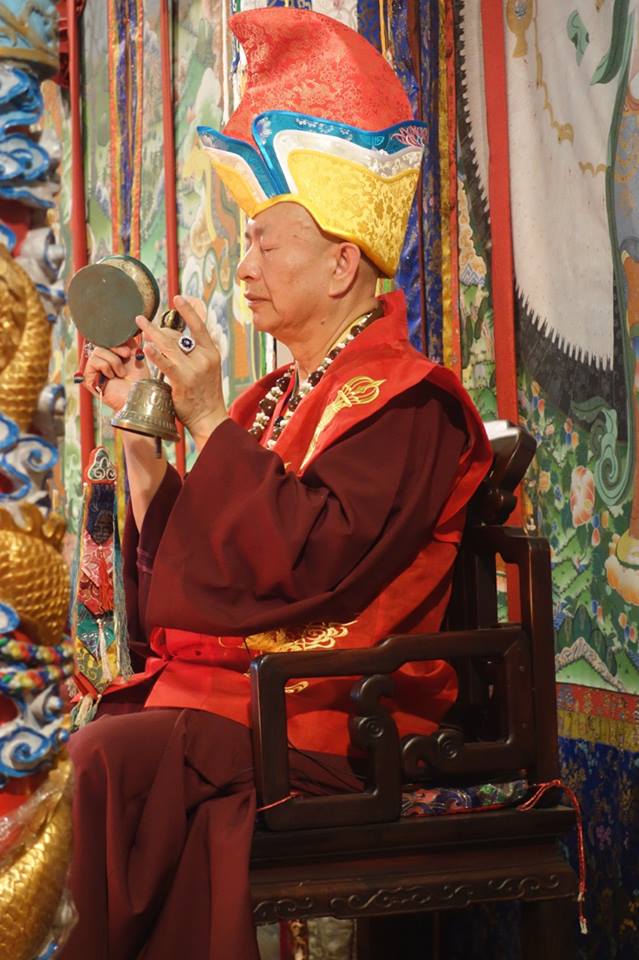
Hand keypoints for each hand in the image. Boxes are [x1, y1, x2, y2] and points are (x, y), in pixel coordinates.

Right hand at [83, 338, 148, 411]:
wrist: (138, 396)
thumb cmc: (139, 380)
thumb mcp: (135, 355)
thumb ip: (127, 341)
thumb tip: (120, 329)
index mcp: (112, 355)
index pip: (106, 339)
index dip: (117, 341)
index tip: (128, 350)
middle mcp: (101, 361)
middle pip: (101, 343)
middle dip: (117, 349)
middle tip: (126, 357)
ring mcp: (94, 369)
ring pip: (98, 351)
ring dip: (114, 362)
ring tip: (121, 373)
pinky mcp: (88, 377)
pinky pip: (94, 361)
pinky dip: (106, 368)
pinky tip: (112, 378)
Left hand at [136, 294, 227, 445]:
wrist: (210, 418)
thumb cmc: (205, 395)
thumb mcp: (207, 370)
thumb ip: (197, 354)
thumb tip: (182, 340)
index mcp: (211, 353)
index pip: (199, 326)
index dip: (188, 310)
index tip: (178, 297)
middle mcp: (205, 358)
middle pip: (178, 336)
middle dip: (158, 330)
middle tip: (142, 321)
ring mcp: (194, 369)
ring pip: (169, 346)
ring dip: (151, 333)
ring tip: (139, 323)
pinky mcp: (184, 381)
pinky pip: (167, 364)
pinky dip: (156, 355)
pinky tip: (147, 347)